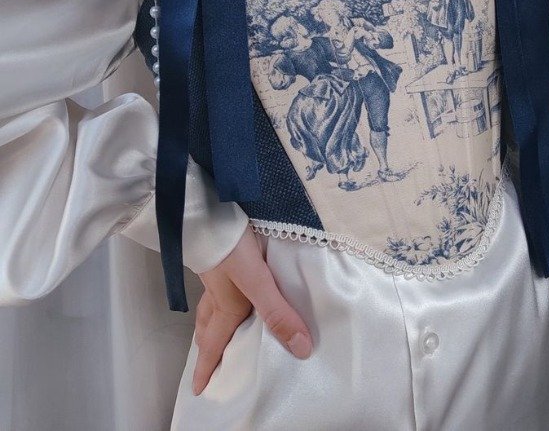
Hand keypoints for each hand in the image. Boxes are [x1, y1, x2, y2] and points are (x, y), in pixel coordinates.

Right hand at [192, 224, 312, 394]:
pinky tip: (224, 282)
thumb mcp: (257, 280)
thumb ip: (277, 312)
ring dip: (209, 319)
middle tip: (205, 358)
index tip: (197, 389)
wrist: (206, 210)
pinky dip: (215, 292)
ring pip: (208, 304)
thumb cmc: (229, 248)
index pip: (215, 343)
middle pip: (207, 325)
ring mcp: (214, 271)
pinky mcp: (217, 253)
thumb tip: (300, 350)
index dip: (207, 367)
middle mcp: (217, 292)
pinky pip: (214, 283)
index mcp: (226, 305)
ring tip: (213, 326)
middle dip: (206, 345)